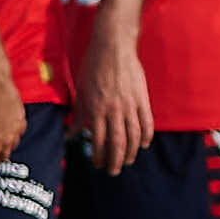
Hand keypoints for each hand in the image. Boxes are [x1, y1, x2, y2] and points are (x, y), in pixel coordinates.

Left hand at [73, 28, 153, 176]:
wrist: (113, 47)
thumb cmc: (93, 67)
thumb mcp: (81, 92)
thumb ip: (79, 114)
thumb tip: (72, 133)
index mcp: (96, 109)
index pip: (99, 141)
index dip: (99, 156)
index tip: (98, 164)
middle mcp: (113, 110)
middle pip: (117, 143)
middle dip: (115, 161)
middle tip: (113, 171)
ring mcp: (130, 105)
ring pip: (133, 136)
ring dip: (130, 152)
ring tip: (128, 161)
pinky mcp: (142, 98)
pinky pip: (147, 122)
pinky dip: (146, 136)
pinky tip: (143, 145)